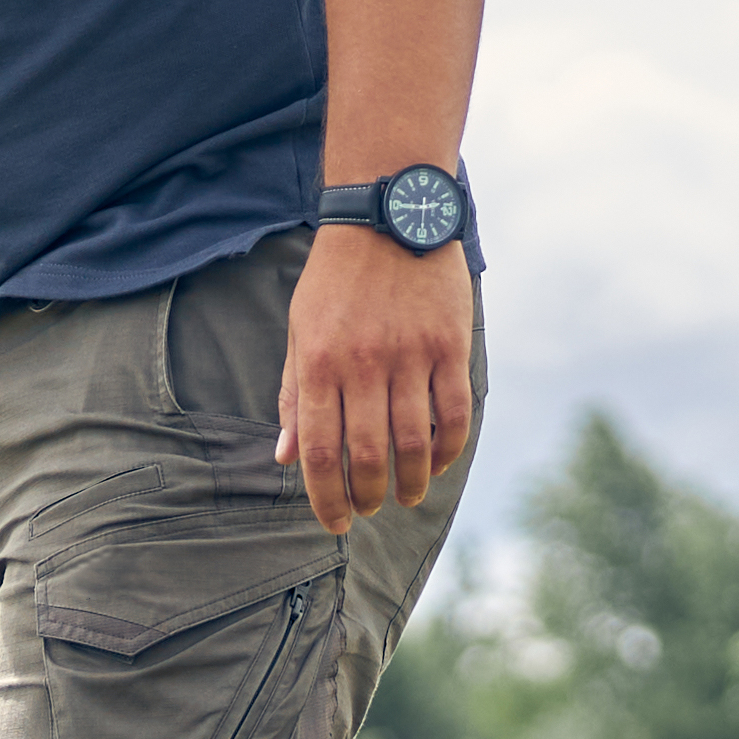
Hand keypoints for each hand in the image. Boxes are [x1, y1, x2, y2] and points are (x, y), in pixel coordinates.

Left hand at [279, 224, 476, 528]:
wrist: (387, 215)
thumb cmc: (335, 280)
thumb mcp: (300, 332)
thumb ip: (294, 396)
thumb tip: (285, 458)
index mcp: (319, 364)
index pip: (320, 453)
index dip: (326, 499)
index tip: (335, 522)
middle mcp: (363, 364)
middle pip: (368, 456)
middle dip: (368, 496)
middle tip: (370, 508)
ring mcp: (411, 355)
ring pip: (415, 443)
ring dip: (411, 482)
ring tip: (405, 495)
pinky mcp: (449, 345)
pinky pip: (454, 413)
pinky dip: (448, 449)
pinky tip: (437, 462)